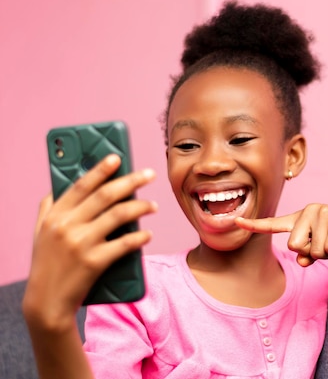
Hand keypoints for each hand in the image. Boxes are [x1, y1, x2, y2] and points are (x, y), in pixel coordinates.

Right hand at [23, 154, 157, 330]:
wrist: (46, 303)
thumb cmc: (46, 264)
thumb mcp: (40, 233)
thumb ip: (48, 208)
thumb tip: (61, 184)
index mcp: (55, 215)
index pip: (81, 185)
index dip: (101, 169)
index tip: (118, 157)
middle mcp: (67, 226)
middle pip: (106, 195)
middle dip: (131, 181)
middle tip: (150, 174)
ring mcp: (81, 244)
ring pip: (120, 215)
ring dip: (141, 207)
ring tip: (153, 206)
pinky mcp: (95, 262)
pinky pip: (125, 243)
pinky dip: (139, 236)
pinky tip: (147, 233)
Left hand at [235, 202, 327, 266]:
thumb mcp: (321, 248)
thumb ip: (307, 255)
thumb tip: (302, 261)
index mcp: (299, 219)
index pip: (273, 224)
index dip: (254, 225)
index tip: (236, 222)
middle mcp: (308, 211)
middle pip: (296, 246)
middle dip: (313, 253)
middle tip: (327, 243)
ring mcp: (323, 211)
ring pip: (316, 251)